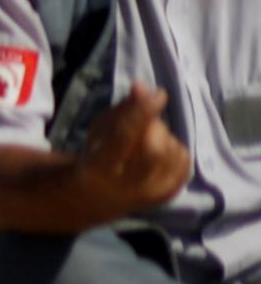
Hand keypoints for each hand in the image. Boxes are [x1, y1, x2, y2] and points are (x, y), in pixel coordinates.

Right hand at [78, 82, 191, 213]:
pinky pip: (184, 160)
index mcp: (100, 167)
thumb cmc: (99, 154)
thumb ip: (122, 109)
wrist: (101, 196)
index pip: (124, 137)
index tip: (159, 95)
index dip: (142, 114)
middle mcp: (126, 185)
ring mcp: (151, 192)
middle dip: (154, 127)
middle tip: (144, 124)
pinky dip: (175, 148)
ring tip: (148, 141)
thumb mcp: (100, 130)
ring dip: (164, 137)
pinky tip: (160, 152)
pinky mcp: (170, 193)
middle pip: (154, 148)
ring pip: (171, 152)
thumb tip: (142, 86)